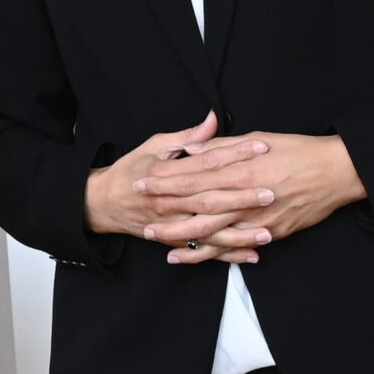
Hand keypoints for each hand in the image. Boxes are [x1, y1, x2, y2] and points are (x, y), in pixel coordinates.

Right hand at [82, 114, 262, 264]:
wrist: (102, 202)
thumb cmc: (130, 170)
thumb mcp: (154, 146)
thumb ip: (188, 137)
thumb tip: (214, 119)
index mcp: (166, 172)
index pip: (206, 161)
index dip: (234, 153)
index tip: (260, 148)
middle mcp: (169, 200)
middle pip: (210, 198)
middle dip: (242, 197)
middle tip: (271, 192)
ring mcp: (171, 223)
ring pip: (209, 230)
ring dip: (239, 233)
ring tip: (267, 232)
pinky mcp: (174, 239)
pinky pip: (203, 250)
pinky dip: (227, 254)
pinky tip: (250, 254)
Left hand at [137, 130, 365, 264]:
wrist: (337, 171)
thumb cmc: (297, 150)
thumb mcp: (257, 138)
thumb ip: (221, 146)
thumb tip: (191, 150)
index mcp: (241, 168)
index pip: (195, 175)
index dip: (166, 179)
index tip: (142, 180)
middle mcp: (247, 195)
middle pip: (197, 204)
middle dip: (165, 209)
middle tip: (139, 211)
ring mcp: (258, 217)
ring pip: (212, 231)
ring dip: (180, 235)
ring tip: (154, 237)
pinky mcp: (270, 233)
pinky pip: (234, 246)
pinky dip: (209, 254)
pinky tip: (187, 257)